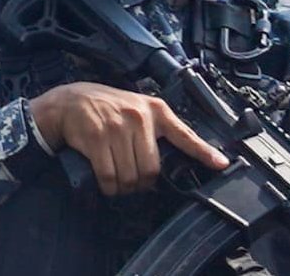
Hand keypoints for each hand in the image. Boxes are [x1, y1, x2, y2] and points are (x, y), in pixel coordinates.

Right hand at [27, 81, 229, 196]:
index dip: (204, 152)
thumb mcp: (136, 109)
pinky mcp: (97, 137)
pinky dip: (108, 186)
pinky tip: (106, 182)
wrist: (68, 101)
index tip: (221, 164)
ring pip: (130, 176)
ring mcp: (117, 126)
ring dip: (123, 187)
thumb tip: (174, 160)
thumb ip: (155, 129)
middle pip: (151, 169)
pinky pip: (109, 176)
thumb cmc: (105, 108)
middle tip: (133, 180)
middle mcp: (139, 117)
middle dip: (141, 182)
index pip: (184, 134)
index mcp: (154, 110)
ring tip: (118, 181)